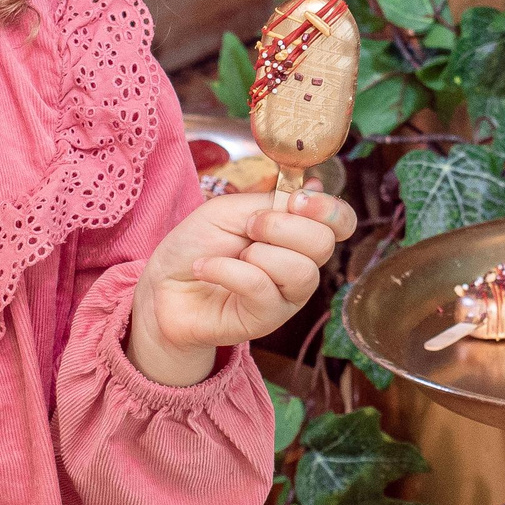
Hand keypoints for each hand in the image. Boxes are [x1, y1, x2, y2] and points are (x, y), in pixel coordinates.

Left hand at [130, 185, 356, 384]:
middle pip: (323, 244)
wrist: (163, 284)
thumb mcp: (230, 209)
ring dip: (258, 253)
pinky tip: (206, 268)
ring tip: (231, 252)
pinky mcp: (266, 319)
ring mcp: (286, 296)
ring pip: (300, 271)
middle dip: (282, 226)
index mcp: (298, 233)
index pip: (341, 222)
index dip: (329, 209)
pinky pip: (261, 288)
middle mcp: (301, 265)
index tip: (298, 199)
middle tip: (249, 226)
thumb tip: (315, 184)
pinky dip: (227, 271)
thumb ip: (271, 201)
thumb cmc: (197, 244)